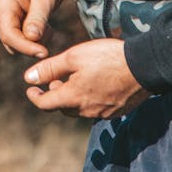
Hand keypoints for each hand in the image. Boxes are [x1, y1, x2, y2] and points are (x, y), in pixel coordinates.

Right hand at [0, 0, 61, 58]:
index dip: (26, 48)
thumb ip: (38, 17)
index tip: (44, 53)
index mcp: (3, 5)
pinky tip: (44, 26)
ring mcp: (5, 23)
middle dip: (32, 44)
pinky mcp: (14, 29)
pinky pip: (25, 45)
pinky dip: (38, 40)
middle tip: (49, 29)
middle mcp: (0, 16)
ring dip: (36, 42)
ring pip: (19, 47)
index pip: (9, 35)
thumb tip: (31, 37)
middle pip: (13, 45)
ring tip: (47, 25)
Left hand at [24, 39, 150, 117]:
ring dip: (73, 98)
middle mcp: (85, 111)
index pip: (45, 105)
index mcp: (73, 97)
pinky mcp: (114, 113)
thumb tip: (29, 78)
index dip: (35, 97)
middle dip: (55, 96)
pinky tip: (95, 86)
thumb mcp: (74, 57)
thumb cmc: (107, 58)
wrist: (142, 68)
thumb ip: (50, 69)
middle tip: (56, 81)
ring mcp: (101, 114)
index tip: (31, 90)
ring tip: (76, 81)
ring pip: (79, 110)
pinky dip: (89, 100)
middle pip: (63, 108)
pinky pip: (95, 110)